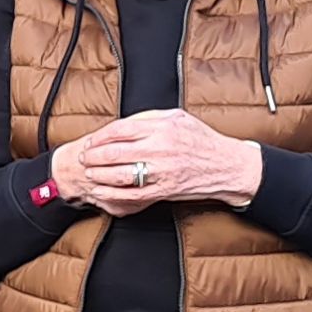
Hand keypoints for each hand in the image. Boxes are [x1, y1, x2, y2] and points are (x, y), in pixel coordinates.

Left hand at [52, 112, 257, 214]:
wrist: (228, 166)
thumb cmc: (203, 140)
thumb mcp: (178, 118)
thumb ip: (150, 118)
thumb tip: (124, 122)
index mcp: (162, 127)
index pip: (120, 130)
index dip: (99, 137)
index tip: (90, 141)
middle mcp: (160, 149)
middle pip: (115, 152)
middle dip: (93, 156)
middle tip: (83, 158)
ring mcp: (162, 171)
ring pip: (120, 174)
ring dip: (99, 175)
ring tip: (89, 174)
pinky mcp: (164, 190)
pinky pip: (132, 194)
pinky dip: (112, 194)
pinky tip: (100, 192)